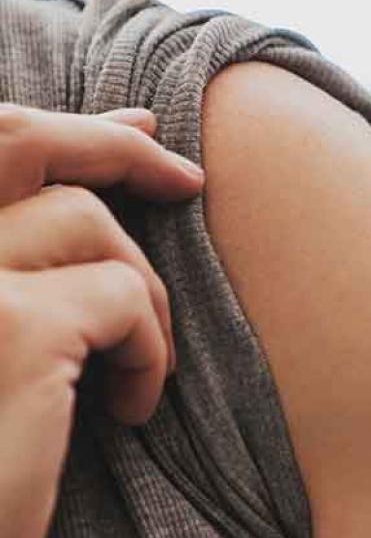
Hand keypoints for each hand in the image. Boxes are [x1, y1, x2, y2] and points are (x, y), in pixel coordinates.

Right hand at [0, 104, 203, 537]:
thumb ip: (19, 267)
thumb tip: (107, 179)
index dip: (65, 125)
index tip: (141, 132)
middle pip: (19, 139)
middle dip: (116, 147)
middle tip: (186, 178)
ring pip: (90, 228)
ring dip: (140, 296)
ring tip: (133, 374)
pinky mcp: (9, 332)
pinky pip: (123, 299)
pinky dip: (151, 349)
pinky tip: (132, 412)